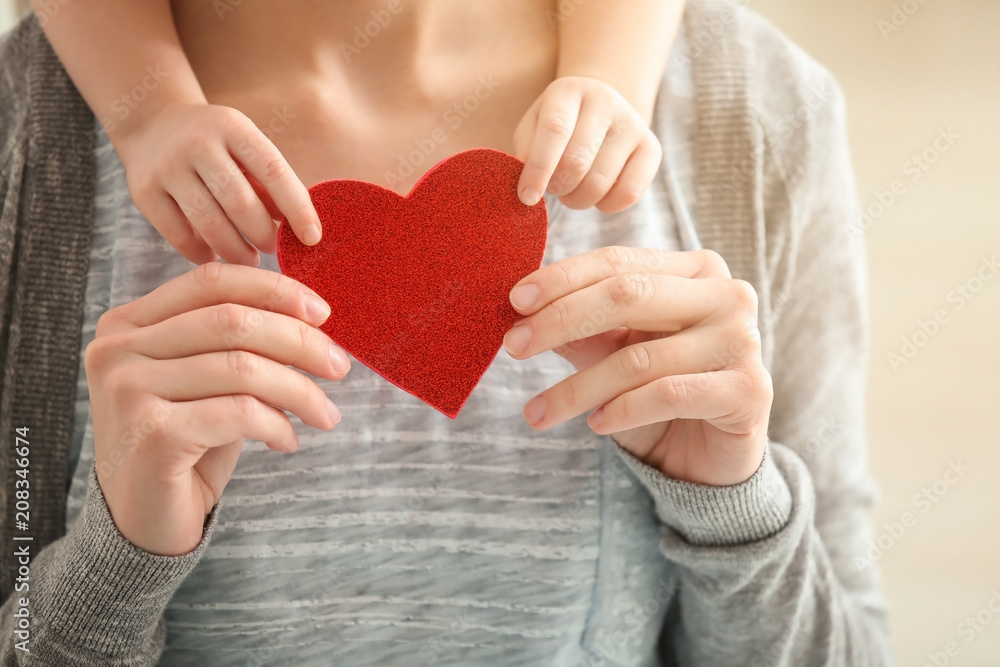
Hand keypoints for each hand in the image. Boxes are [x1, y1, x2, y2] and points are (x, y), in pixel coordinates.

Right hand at [84, 262, 349, 554]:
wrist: (146, 522)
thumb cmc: (187, 445)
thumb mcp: (210, 382)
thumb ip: (239, 343)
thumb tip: (311, 318)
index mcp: (128, 324)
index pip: (210, 281)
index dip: (273, 290)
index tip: (323, 313)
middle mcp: (117, 350)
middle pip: (232, 321)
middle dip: (300, 341)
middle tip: (339, 366)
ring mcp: (128, 390)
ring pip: (243, 368)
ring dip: (300, 391)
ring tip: (325, 414)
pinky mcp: (151, 433)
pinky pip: (240, 412)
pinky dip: (278, 425)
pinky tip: (287, 441)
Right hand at [115, 104, 321, 266]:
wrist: (153, 123)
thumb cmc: (219, 146)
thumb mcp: (247, 150)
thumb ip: (272, 186)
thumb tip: (304, 232)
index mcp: (234, 127)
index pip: (274, 171)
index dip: (297, 208)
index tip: (313, 238)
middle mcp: (198, 143)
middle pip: (239, 202)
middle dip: (264, 235)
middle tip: (274, 250)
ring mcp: (166, 166)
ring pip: (208, 223)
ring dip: (235, 251)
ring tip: (249, 259)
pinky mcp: (142, 191)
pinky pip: (179, 235)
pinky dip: (202, 253)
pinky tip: (215, 256)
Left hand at [502, 246, 773, 486]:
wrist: (711, 456)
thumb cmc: (659, 393)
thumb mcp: (614, 351)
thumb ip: (581, 326)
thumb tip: (521, 310)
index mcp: (695, 270)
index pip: (618, 261)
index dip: (562, 278)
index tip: (514, 301)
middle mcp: (726, 295)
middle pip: (627, 294)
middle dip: (561, 320)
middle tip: (513, 347)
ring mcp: (742, 340)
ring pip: (640, 356)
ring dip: (578, 388)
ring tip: (537, 412)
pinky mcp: (749, 390)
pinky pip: (668, 394)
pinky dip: (621, 410)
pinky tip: (594, 424)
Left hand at [513, 76, 661, 212]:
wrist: (602, 109)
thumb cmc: (559, 125)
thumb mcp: (534, 126)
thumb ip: (525, 150)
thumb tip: (529, 185)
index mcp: (569, 90)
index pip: (555, 130)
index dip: (538, 169)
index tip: (527, 197)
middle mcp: (605, 101)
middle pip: (577, 162)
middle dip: (558, 187)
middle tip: (553, 187)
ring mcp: (633, 124)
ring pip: (599, 183)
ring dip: (577, 199)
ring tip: (572, 189)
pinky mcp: (652, 148)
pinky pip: (629, 193)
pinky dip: (606, 206)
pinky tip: (597, 195)